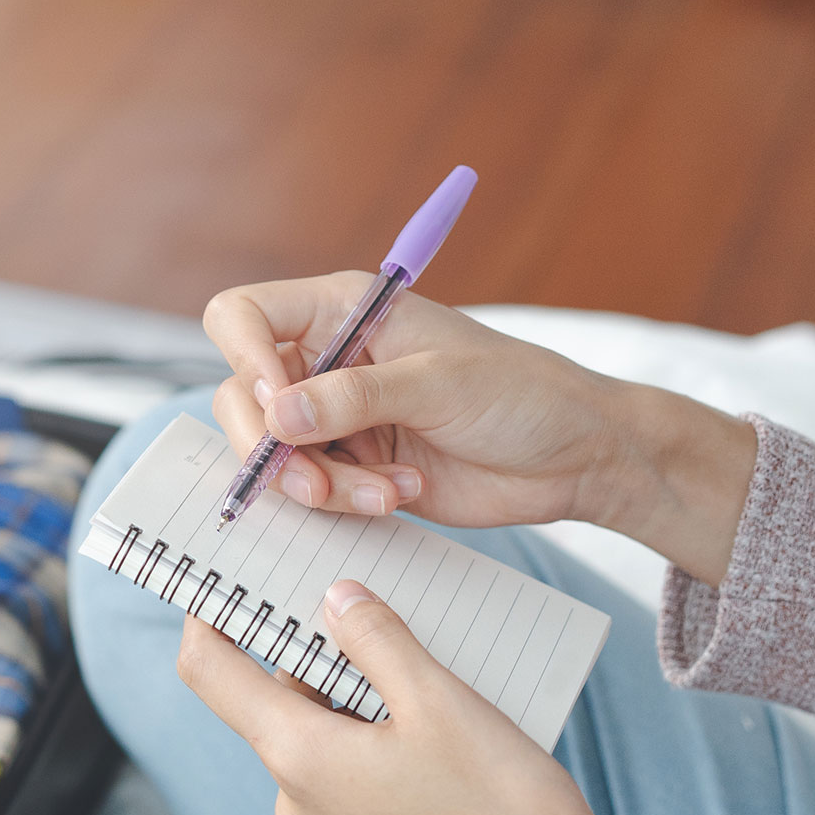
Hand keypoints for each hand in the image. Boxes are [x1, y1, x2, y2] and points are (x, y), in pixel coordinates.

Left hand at [176, 580, 789, 814]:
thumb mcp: (440, 699)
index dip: (208, 620)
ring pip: (321, 749)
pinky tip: (440, 748)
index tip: (224, 583)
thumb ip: (375, 639)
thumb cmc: (503, 808)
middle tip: (372, 616)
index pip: (210, 673)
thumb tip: (333, 599)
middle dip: (317, 661)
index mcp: (298, 758)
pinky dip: (377, 758)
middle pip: (278, 708)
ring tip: (428, 685)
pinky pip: (350, 792)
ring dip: (357, 710)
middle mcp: (296, 807)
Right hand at [202, 273, 757, 584]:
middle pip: (242, 397)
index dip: (242, 359)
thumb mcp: (440, 385)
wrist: (573, 457)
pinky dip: (343, 503)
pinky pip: (307, 490)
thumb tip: (276, 418)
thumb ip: (354, 399)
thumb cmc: (521, 395)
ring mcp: (333, 417)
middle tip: (314, 485)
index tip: (277, 409)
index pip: (244, 316)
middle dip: (272, 449)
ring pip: (271, 454)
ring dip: (317, 485)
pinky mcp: (347, 466)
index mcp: (342, 312)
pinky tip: (397, 494)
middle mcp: (325, 360)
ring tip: (382, 493)